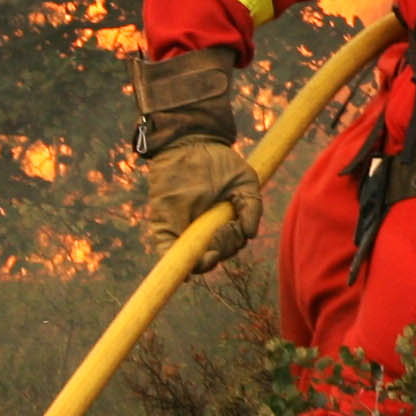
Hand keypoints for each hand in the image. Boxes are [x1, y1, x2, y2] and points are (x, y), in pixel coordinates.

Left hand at [143, 138, 262, 269]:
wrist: (190, 142)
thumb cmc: (218, 161)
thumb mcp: (244, 182)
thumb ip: (251, 208)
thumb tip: (251, 235)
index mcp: (220, 222)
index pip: (227, 246)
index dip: (231, 249)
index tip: (238, 238)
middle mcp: (200, 229)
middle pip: (214, 254)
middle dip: (223, 250)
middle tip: (225, 231)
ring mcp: (181, 228)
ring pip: (192, 259)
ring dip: (204, 261)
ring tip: (212, 245)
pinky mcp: (164, 225)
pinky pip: (167, 250)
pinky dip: (176, 264)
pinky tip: (188, 273)